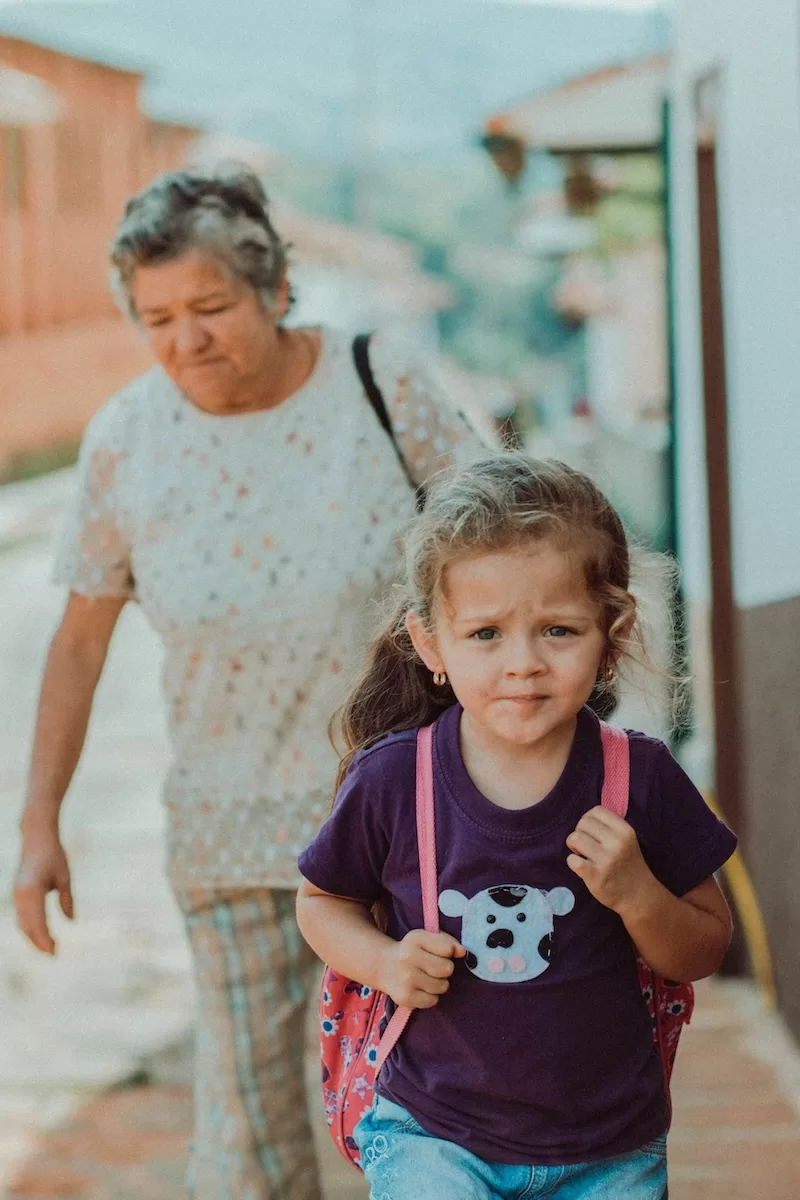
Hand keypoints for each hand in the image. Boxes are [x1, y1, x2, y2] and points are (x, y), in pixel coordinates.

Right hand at [14, 831, 73, 954]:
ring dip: (33, 937)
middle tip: (54, 954)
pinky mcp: (16, 893)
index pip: (37, 924)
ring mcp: (16, 895)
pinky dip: (29, 927)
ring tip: (48, 946)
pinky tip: (41, 933)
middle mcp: (20, 895)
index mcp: (32, 891)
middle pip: (27, 927)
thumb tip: (71, 921)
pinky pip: (21, 916)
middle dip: (39, 943)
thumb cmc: (54, 855)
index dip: (45, 940)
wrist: (36, 837)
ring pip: (22, 923)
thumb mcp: (64, 877)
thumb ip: (66, 899)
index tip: (56, 952)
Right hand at [378, 929, 464, 1009]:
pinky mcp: (405, 998)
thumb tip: (463, 953)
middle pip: (447, 969)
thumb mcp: (426, 938)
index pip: (448, 949)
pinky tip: (420, 988)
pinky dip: (430, 997)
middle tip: (433, 968)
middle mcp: (408, 958)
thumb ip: (447, 941)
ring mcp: (406, 980)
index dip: (448, 952)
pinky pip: (433, 1001)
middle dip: (445, 969)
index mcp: (415, 939)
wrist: (384, 966)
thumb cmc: (413, 951)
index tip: (438, 953)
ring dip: (439, 984)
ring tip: (426, 978)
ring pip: (442, 987)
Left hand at [566, 806, 654, 915]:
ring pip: (574, 838)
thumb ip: (609, 827)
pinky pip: (572, 860)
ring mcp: (606, 860)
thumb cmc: (628, 864)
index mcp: (625, 831)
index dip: (589, 820)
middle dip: (580, 833)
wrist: (638, 895)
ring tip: (583, 855)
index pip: (596, 810)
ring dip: (574, 847)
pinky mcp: (595, 876)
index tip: (592, 833)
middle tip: (586, 846)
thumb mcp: (626, 840)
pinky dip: (572, 862)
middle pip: (582, 823)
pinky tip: (581, 866)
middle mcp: (617, 843)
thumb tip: (585, 817)